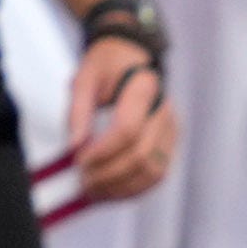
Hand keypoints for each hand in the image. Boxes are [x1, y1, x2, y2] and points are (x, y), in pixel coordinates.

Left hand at [67, 35, 177, 203]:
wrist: (132, 56)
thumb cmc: (106, 67)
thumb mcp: (84, 78)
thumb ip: (78, 111)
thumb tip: (74, 148)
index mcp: (144, 88)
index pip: (128, 129)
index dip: (102, 151)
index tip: (78, 161)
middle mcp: (165, 111)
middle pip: (141, 155)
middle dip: (109, 174)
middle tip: (81, 181)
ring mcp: (172, 130)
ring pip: (153, 171)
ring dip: (121, 187)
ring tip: (93, 191)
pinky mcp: (171, 144)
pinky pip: (157, 175)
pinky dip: (134, 188)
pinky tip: (110, 191)